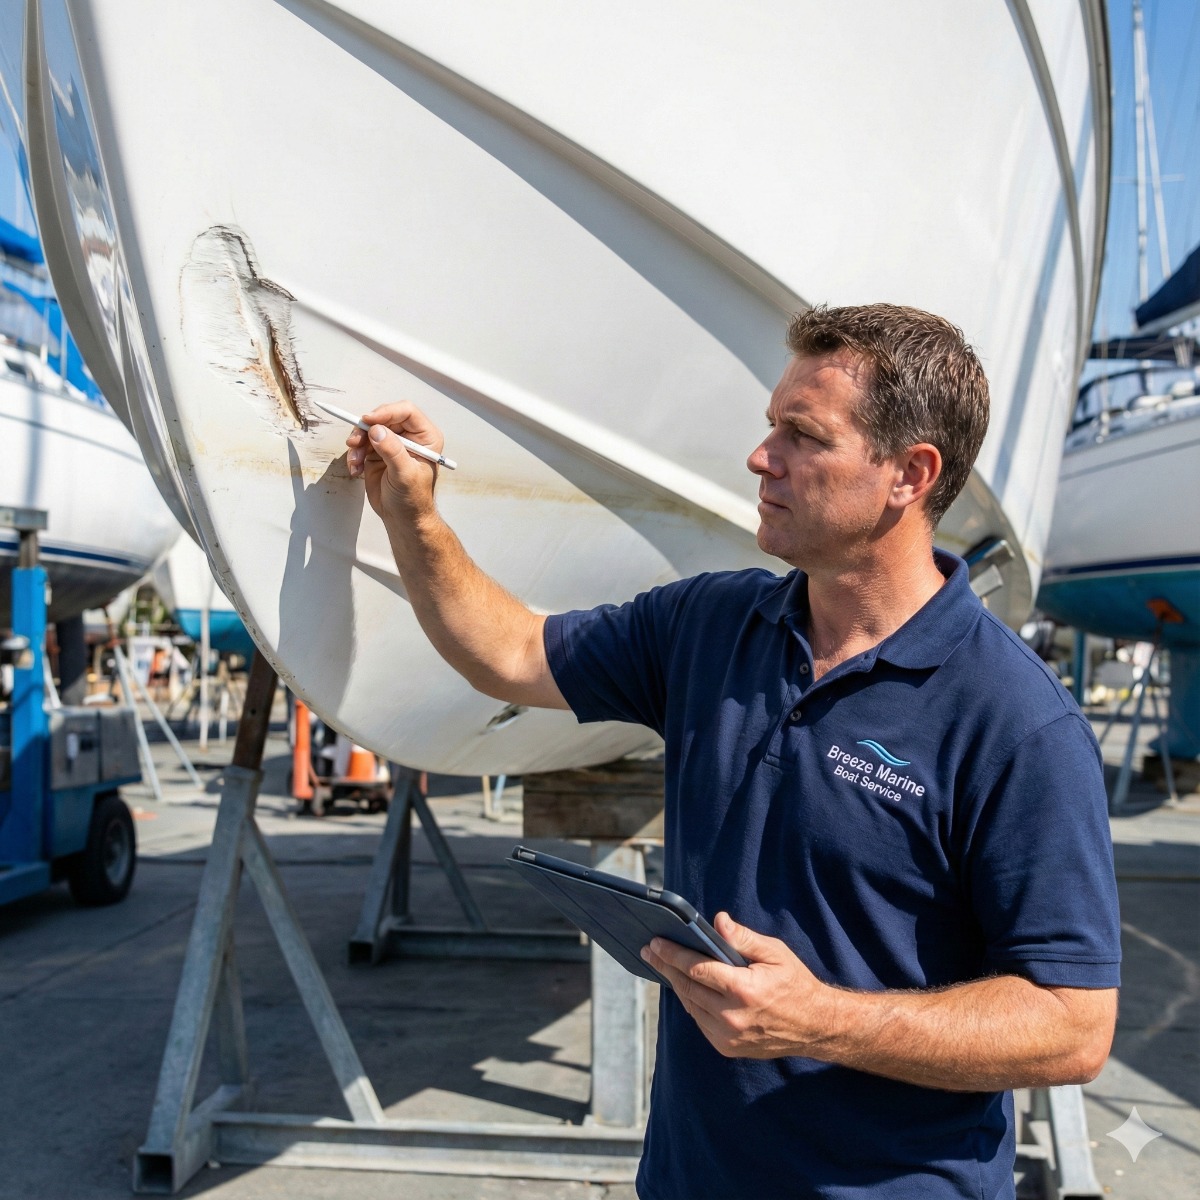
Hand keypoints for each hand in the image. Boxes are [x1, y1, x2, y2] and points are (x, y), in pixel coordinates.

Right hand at [346, 401, 444, 525]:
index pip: (406, 412)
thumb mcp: (405, 475)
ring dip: (357, 444)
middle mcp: (409, 436)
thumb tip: (377, 430)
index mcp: (425, 437)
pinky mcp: (376, 453)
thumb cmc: (413, 499)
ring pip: (368, 430)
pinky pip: (360, 444)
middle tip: (354, 442)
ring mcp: (391, 443)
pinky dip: (354, 455)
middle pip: (383, 417)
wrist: (402, 518)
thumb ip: (393, 451)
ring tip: (355, 462)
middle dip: (366, 429)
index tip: (368, 420)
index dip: (386, 412)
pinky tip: (355, 470)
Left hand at [640, 912, 831, 1058]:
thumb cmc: (795, 983)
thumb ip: (743, 938)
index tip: (655, 943)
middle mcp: (732, 1017)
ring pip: (691, 1005)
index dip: (673, 954)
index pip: (697, 969)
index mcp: (743, 990)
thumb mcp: (775, 953)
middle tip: (649, 951)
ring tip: (662, 965)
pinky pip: (700, 1021)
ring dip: (675, 984)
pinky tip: (685, 987)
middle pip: (687, 987)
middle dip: (666, 967)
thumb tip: (718, 921)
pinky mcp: (727, 1048)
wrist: (815, 1026)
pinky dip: (691, 1002)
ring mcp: (728, 1037)